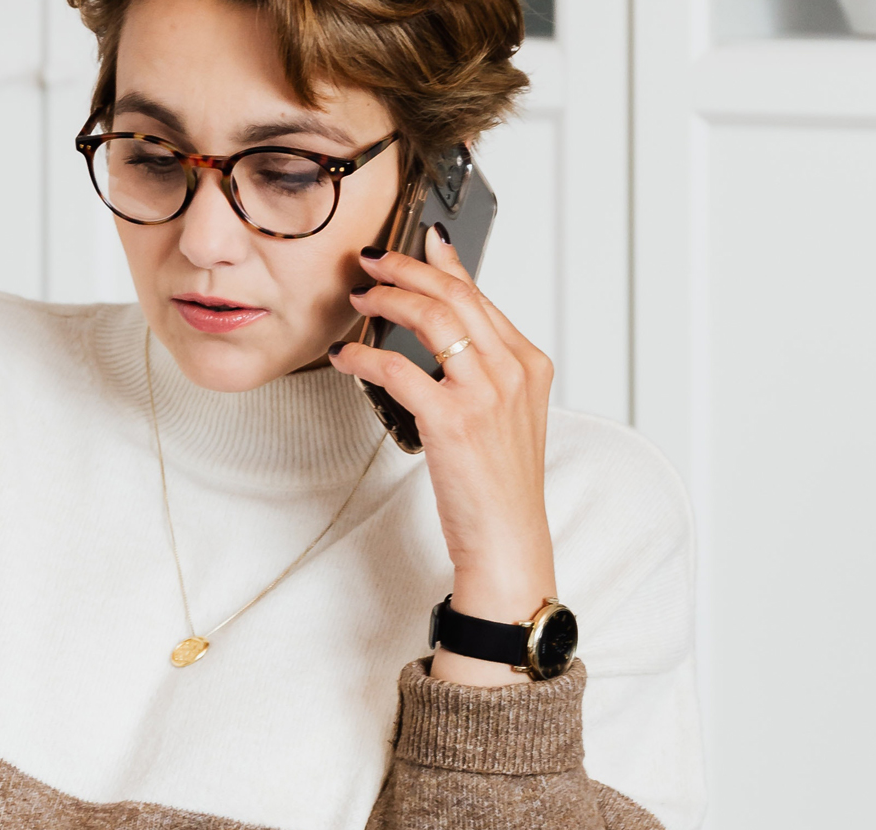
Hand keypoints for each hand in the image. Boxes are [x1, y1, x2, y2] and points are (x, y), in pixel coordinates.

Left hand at [329, 226, 556, 686]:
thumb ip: (483, 375)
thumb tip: (442, 342)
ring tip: (358, 297)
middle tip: (371, 261)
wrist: (508, 538)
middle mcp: (513, 369)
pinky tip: (346, 358)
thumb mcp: (504, 419)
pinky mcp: (452, 419)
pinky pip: (399, 369)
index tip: (417, 245)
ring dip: (387, 299)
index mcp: (529, 363)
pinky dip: (366, 356)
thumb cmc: (498, 487)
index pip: (481, 297)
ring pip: (431, 318)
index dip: (443, 265)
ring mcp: (486, 392)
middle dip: (407, 268)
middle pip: (455, 295)